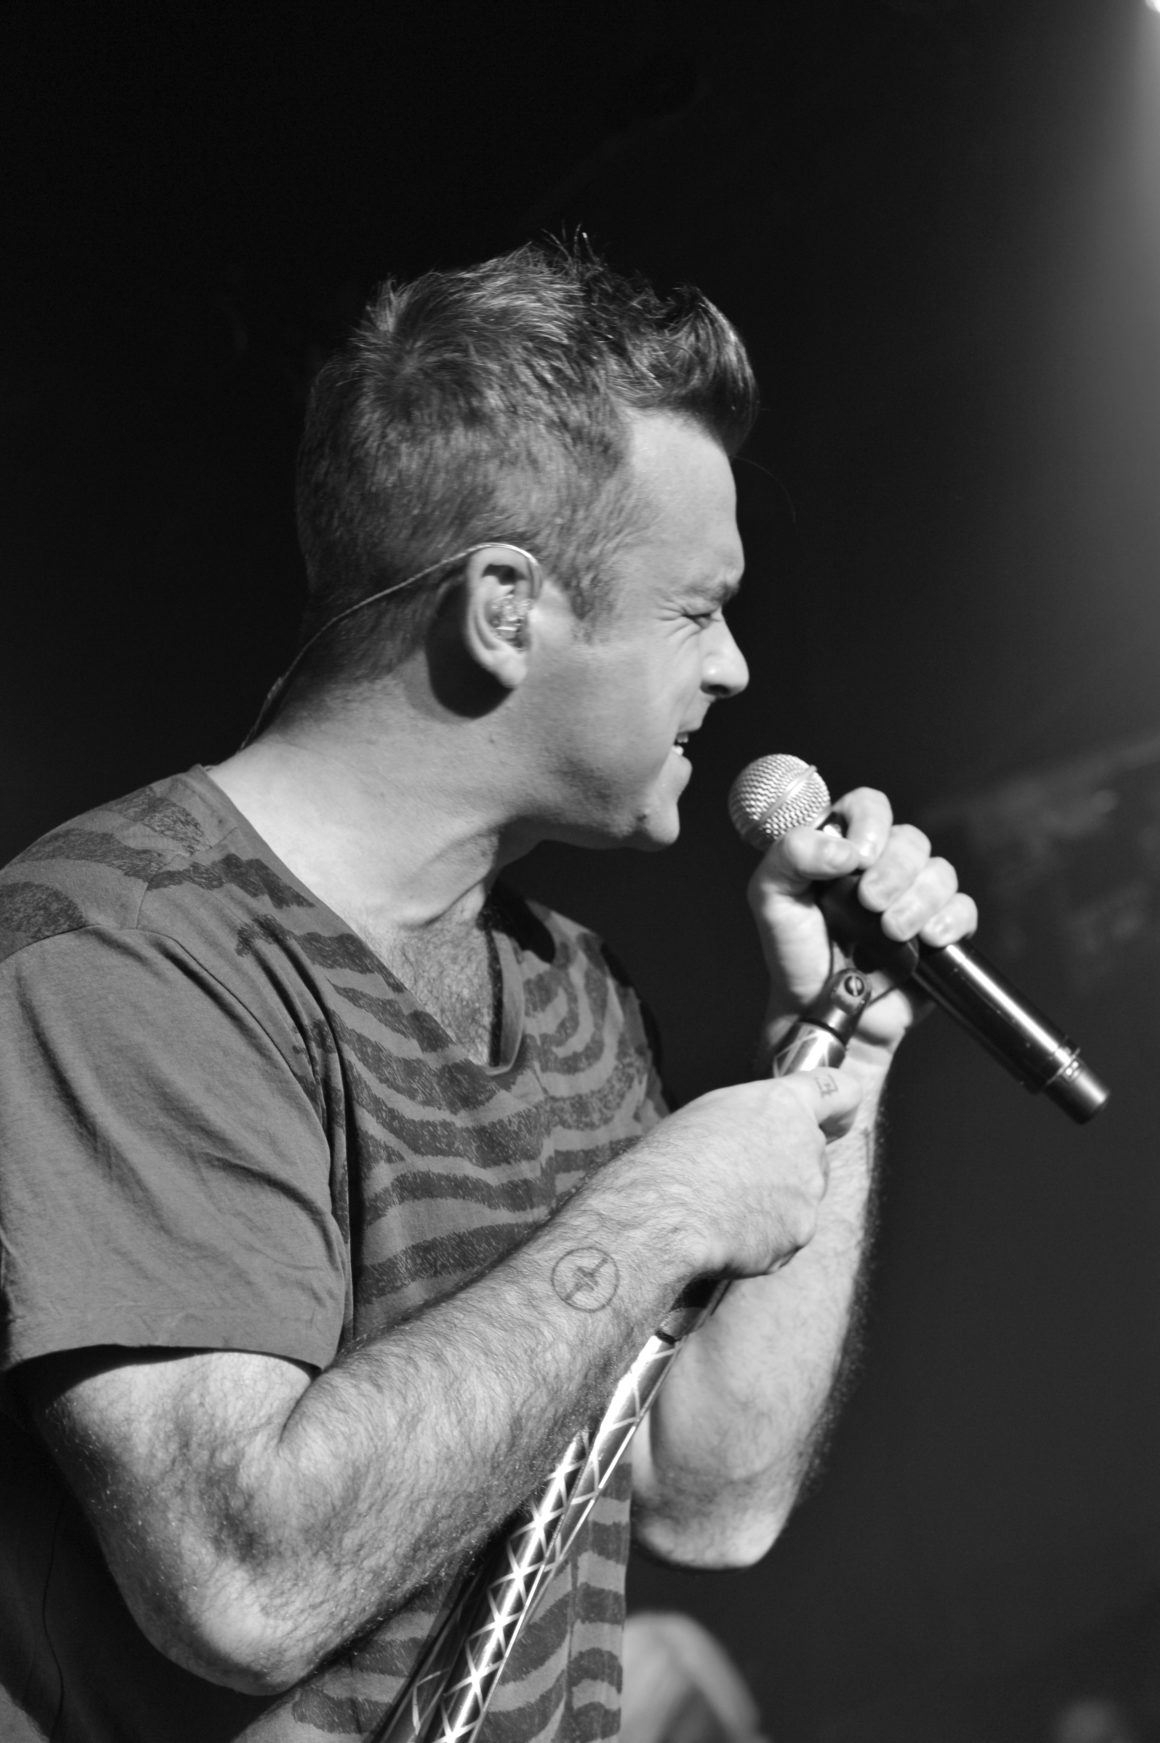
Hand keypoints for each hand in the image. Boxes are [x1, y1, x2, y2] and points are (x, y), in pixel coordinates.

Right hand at [644, 1067, 861, 1279]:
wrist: (667, 1212)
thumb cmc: (675, 1157)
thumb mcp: (709, 1112)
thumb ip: (752, 1118)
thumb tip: (753, 1135)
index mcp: (784, 1105)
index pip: (839, 1091)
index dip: (838, 1107)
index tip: (835, 1118)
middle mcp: (807, 1145)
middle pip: (812, 1153)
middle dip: (786, 1165)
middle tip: (740, 1175)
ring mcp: (808, 1192)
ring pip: (800, 1197)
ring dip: (773, 1203)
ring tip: (725, 1207)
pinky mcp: (800, 1233)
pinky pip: (786, 1234)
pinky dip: (764, 1236)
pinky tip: (729, 1232)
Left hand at [747, 785, 977, 1065]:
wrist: (822, 1013)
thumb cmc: (795, 956)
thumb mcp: (771, 899)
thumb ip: (790, 857)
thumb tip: (843, 850)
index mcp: (842, 849)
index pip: (869, 806)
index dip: (870, 823)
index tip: (857, 857)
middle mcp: (880, 867)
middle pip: (911, 839)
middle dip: (894, 871)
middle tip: (870, 904)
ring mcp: (911, 898)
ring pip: (940, 872)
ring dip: (918, 900)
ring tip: (892, 932)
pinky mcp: (938, 931)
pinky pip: (963, 908)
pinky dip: (950, 921)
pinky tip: (927, 939)